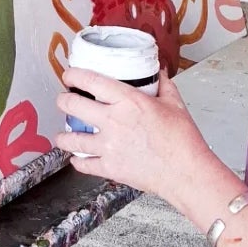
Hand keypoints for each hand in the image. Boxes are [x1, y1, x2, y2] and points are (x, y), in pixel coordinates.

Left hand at [54, 67, 212, 203]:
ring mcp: (109, 146)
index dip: (74, 75)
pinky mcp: (110, 167)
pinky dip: (77, 162)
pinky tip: (76, 159)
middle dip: (63, 101)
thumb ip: (164, 86)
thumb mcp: (175, 104)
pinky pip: (84, 164)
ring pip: (72, 139)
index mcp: (128, 101)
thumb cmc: (182, 140)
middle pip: (74, 106)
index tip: (69, 75)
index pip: (92, 81)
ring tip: (62, 135)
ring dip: (63, 136)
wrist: (185, 172)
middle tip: (63, 100)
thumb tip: (160, 74)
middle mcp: (113, 121)